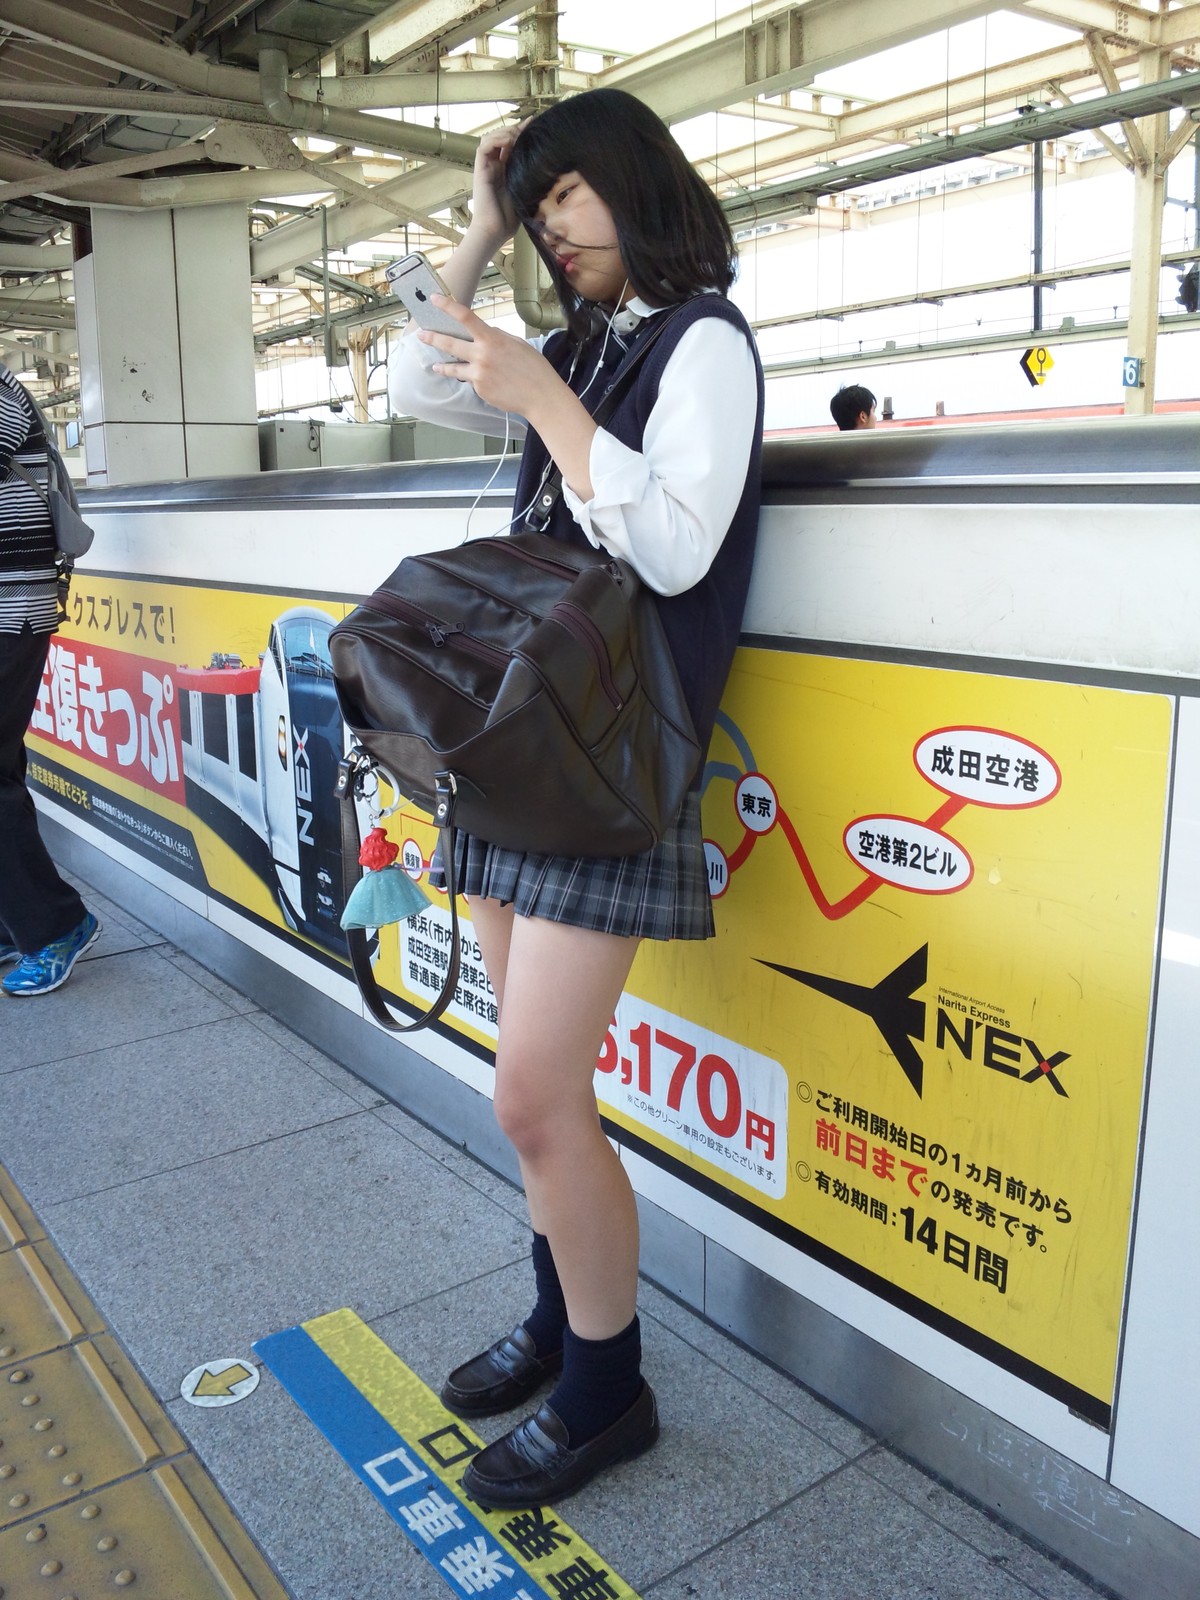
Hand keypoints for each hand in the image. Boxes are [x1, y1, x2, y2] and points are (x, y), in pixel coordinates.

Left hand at [420, 294, 555, 414]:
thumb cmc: (533, 368)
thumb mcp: (516, 344)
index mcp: (492, 339)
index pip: (465, 317)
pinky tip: (486, 382)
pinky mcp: (480, 390)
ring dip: (442, 366)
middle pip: (449, 343)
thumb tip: (482, 335)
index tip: (434, 299)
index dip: (447, 306)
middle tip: (421, 335)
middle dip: (433, 338)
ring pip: (453, 368)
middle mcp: (481, 355)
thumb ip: (496, 337)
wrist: (540, 396)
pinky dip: (475, 380)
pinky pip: (472, 381)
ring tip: (435, 365)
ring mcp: (478, 374)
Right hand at [466, 123, 527, 252]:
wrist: (495, 231)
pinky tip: (508, 141)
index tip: (535, 124)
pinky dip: (495, 140)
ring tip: (517, 134)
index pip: (511, 144)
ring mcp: (486, 167)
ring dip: (504, 132)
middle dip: (514, 129)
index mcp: (505, 170)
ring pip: (491, 138)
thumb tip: (550, 167)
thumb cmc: (510, 219)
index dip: (521, 132)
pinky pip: (484, 147)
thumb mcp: (526, 192)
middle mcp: (494, 165)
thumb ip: (531, 178)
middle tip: (528, 127)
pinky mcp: (479, 170)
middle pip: (500, 137)